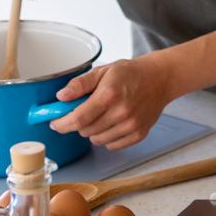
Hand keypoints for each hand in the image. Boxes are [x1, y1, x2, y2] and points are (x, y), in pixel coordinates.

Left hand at [49, 56, 177, 150]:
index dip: (63, 124)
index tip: (56, 123)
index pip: (78, 119)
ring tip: (101, 116)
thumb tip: (61, 97)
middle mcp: (121, 112)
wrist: (159, 79)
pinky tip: (112, 123)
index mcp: (109, 95)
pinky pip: (112, 145)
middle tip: (84, 111)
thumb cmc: (130, 73)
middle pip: (85, 131)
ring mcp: (131, 125)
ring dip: (92, 131)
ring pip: (97, 140)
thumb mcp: (102, 71)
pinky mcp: (138, 134)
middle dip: (79, 123)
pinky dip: (107, 137)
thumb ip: (80, 84)